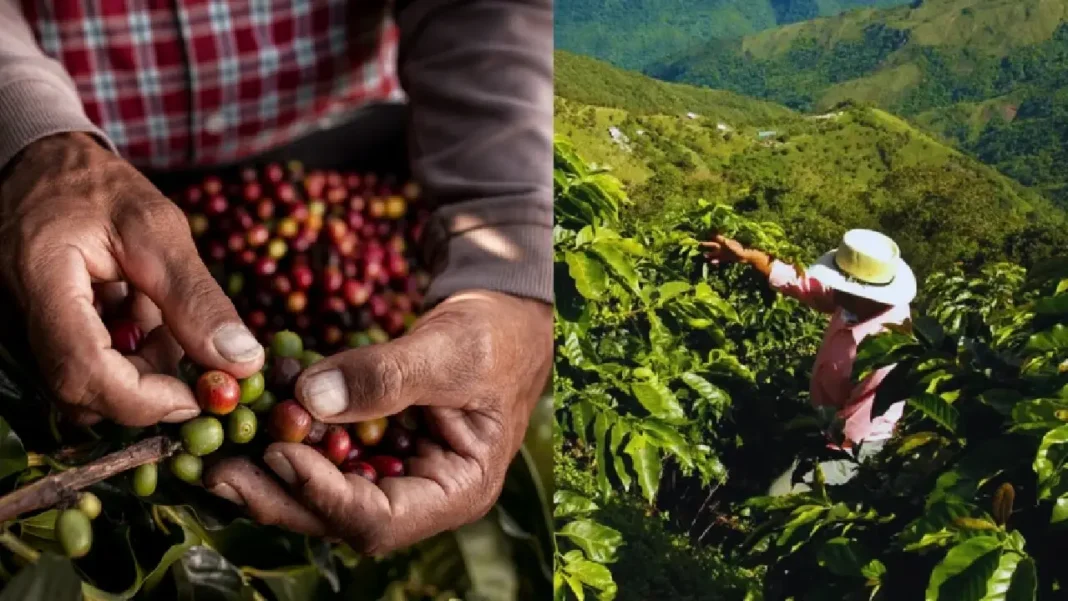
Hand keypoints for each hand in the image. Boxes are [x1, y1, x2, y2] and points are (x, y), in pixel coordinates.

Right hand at [0, 132, 264, 425]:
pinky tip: (142, 313)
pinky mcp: (41, 332)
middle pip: (83, 389)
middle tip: (193, 352)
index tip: (198, 396)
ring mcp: (25, 328)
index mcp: (43, 280)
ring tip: (162, 313)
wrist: (42, 166)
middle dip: (150, 386)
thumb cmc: (96, 186)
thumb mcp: (157, 228)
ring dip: (142, 366)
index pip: (84, 370)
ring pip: (88, 382)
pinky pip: (85, 363)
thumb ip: (196, 297)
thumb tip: (242, 361)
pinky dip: (127, 352)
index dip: (145, 398)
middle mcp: (21, 315)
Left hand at [204, 290, 552, 553]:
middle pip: (340, 514)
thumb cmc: (498, 334)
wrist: (504, 314)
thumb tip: (307, 399)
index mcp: (459, 490)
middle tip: (217, 471)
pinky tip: (253, 410)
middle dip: (279, 494)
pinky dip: (290, 431)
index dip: (326, 494)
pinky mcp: (374, 444)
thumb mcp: (452, 350)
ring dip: (272, 467)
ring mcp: (396, 471)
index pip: (381, 517)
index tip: (279, 454)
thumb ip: (386, 376)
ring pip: (324, 487)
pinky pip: (325, 449)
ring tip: (218, 444)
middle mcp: (422, 493)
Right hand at [700, 234, 747, 264]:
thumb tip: (722, 239)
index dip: (710, 236)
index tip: (704, 235)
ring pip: (715, 253)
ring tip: (704, 255)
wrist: (745, 256)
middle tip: (699, 244)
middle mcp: (723, 247)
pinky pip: (719, 259)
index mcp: (724, 243)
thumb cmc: (739, 250)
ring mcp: (724, 253)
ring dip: (710, 254)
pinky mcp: (726, 258)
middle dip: (707, 245)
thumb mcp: (732, 246)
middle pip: (713, 245)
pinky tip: (711, 262)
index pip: (716, 238)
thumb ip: (726, 244)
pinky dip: (716, 261)